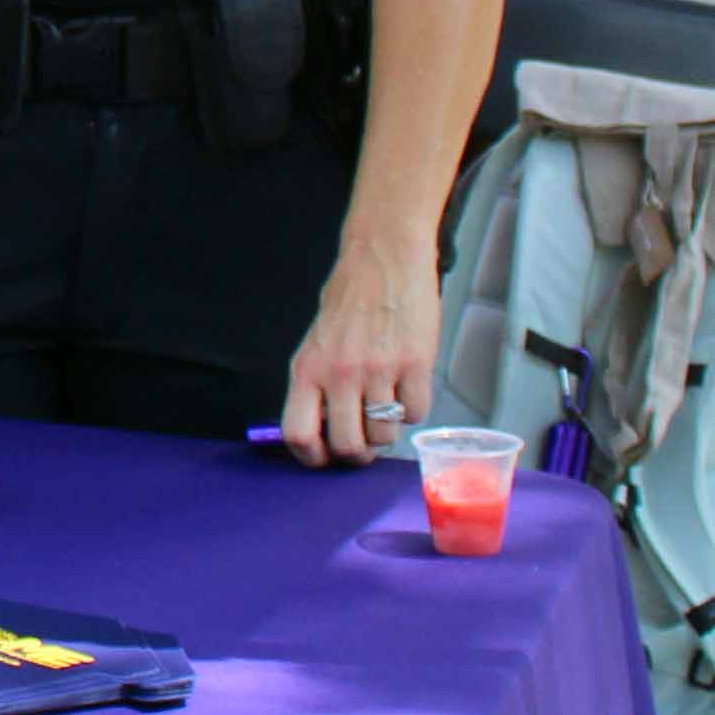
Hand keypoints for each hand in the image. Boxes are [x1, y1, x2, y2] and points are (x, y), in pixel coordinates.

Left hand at [280, 236, 435, 468]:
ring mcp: (379, 370)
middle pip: (348, 445)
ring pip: (384, 434)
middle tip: (365, 441)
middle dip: (358, 452)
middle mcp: (340, 373)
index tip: (324, 458)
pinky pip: (417, 414)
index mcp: (307, 369)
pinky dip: (414, 410)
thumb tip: (321, 433)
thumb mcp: (317, 343)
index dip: (312, 457)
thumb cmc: (351, 300)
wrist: (384, 257)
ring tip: (387, 404)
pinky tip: (408, 387)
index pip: (298, 434)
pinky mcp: (415, 363)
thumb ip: (316, 386)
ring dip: (388, 430)